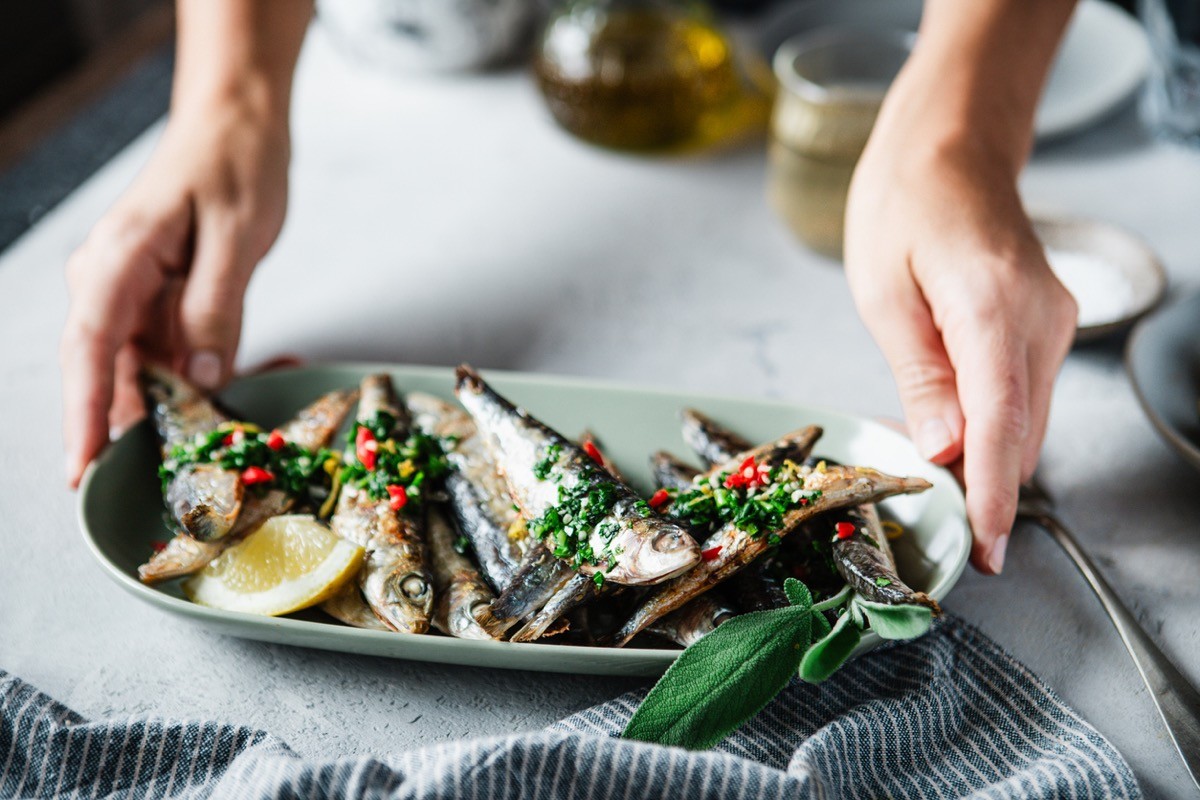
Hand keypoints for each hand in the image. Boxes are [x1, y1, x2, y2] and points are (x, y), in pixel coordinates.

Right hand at [60, 102, 289, 485]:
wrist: (236, 122)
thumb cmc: (236, 162)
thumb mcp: (237, 236)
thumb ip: (216, 308)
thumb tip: (200, 375)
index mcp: (120, 258)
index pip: (89, 347)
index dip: (85, 413)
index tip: (82, 466)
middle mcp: (112, 278)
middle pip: (105, 369)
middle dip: (126, 426)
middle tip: (152, 480)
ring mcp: (133, 289)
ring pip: (140, 368)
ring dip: (174, 404)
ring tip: (216, 436)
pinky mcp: (159, 296)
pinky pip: (168, 351)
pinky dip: (196, 377)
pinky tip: (234, 391)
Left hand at [844, 124, 1076, 574]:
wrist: (951, 148)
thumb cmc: (902, 208)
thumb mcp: (883, 294)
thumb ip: (919, 377)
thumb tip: (945, 450)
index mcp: (990, 306)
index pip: (1001, 420)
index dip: (991, 492)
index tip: (987, 548)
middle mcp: (1040, 318)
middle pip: (1020, 431)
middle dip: (982, 485)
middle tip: (937, 523)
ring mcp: (1053, 320)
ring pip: (1026, 418)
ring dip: (985, 456)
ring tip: (933, 477)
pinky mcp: (1048, 324)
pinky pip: (1023, 393)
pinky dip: (993, 423)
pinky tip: (952, 428)